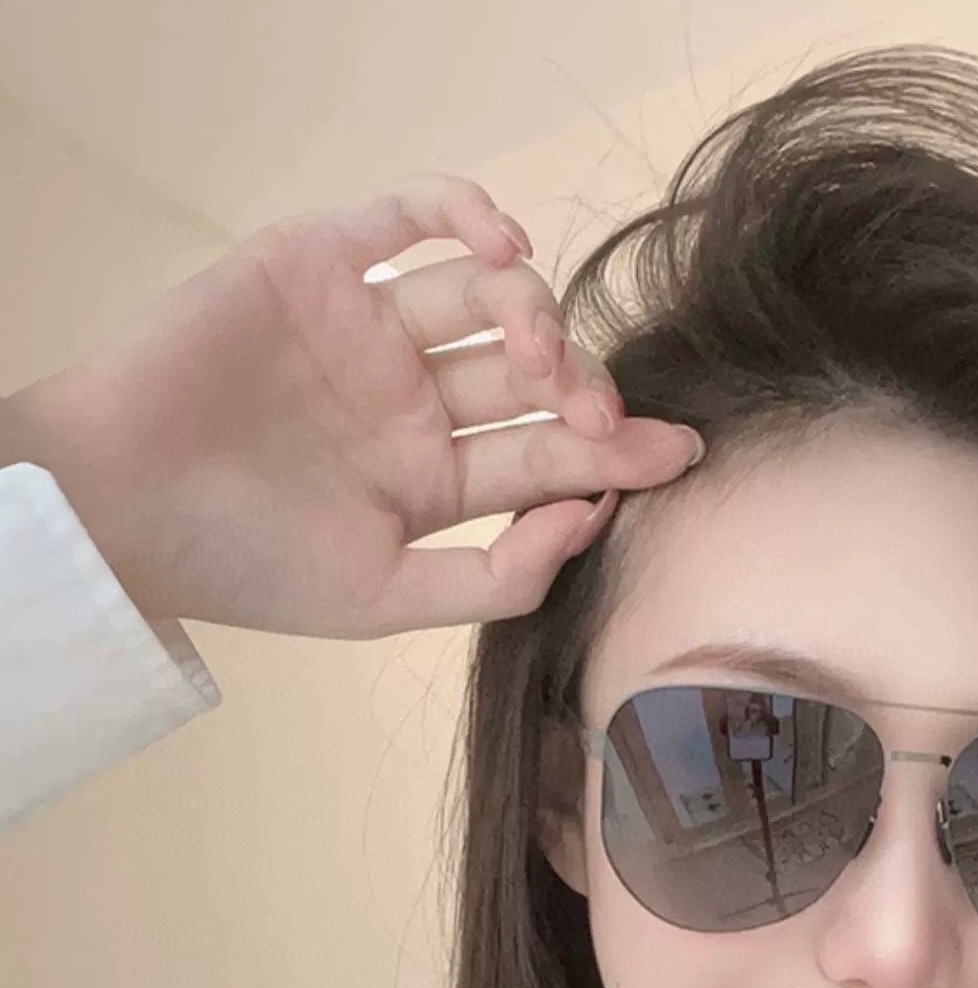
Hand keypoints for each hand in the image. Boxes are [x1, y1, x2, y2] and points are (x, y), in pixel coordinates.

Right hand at [0, 174, 704, 636]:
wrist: (116, 508)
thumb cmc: (244, 563)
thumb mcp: (383, 601)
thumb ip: (494, 577)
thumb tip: (592, 521)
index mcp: (434, 479)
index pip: (545, 457)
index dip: (616, 453)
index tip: (680, 454)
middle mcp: (415, 401)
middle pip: (530, 378)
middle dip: (584, 394)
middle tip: (608, 420)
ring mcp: (373, 331)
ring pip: (486, 297)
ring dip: (535, 317)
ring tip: (541, 360)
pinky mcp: (324, 264)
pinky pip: (411, 216)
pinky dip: (465, 215)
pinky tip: (504, 249)